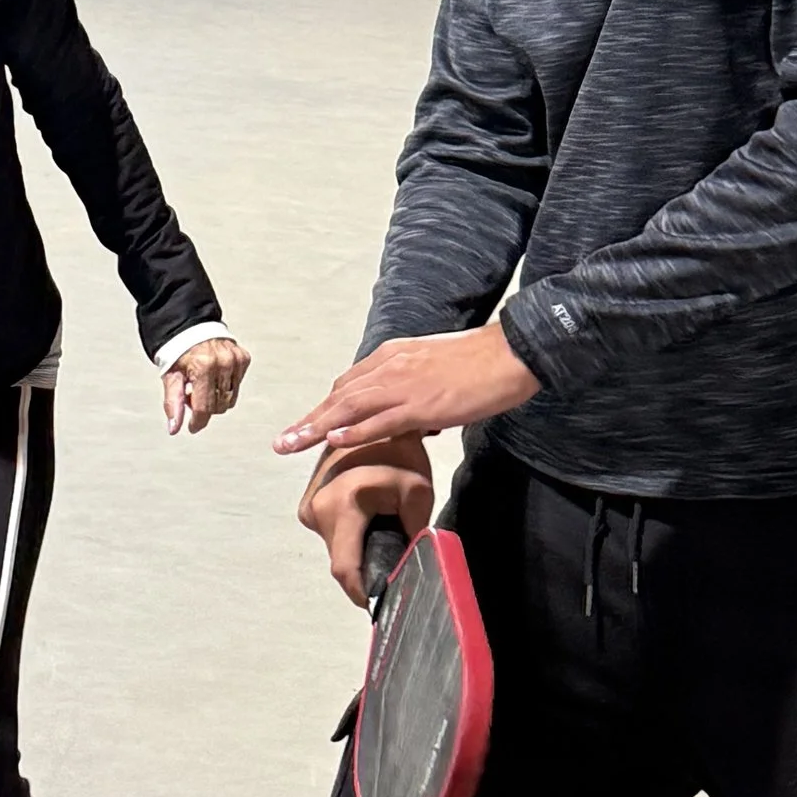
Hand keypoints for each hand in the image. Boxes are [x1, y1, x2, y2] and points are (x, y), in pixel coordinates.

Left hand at [162, 334, 249, 435]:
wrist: (190, 325)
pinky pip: (237, 386)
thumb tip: (174, 428)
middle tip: (192, 395)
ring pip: (230, 399)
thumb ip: (173, 403)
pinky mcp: (244, 358)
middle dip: (204, 407)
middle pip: (218, 406)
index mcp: (202, 366)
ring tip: (202, 386)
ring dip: (216, 399)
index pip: (204, 407)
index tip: (193, 426)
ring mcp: (236, 360)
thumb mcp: (170, 376)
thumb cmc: (178, 350)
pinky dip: (225, 386)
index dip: (197, 422)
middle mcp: (222, 362)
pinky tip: (214, 376)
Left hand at [274, 322, 537, 457]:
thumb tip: (414, 417)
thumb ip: (418, 387)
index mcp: (394, 356)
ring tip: (290, 444)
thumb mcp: (438, 368)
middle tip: (283, 441)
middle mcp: (391, 367)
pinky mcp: (423, 404)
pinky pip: (381, 420)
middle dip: (310, 419)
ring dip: (316, 427)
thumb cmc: (482, 362)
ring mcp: (405, 386)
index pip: (350, 384)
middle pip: (340, 396)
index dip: (327, 408)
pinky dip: (355, 431)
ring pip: (349, 408)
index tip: (308, 425)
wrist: (513, 352)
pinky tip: (333, 441)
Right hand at [299, 437, 434, 607]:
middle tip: (393, 561)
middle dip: (366, 566)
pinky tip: (369, 520)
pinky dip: (351, 534)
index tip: (378, 604)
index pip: (345, 568)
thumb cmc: (401, 451)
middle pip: (342, 558)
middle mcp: (315, 507)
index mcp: (341, 505)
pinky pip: (332, 530)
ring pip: (336, 545)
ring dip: (358, 547)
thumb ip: (412, 535)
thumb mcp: (416, 493)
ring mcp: (308, 505)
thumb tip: (411, 572)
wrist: (374, 415)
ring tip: (382, 531)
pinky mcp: (308, 501)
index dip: (361, 592)